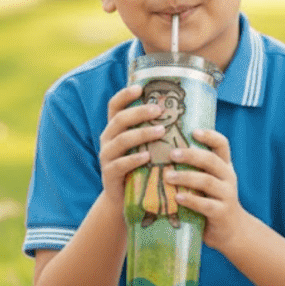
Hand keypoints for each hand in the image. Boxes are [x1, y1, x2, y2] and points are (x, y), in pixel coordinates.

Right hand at [98, 84, 164, 209]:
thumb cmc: (139, 166)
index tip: (140, 88)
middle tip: (159, 110)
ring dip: (142, 134)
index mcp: (114, 128)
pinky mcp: (109, 174)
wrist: (123, 198)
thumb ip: (151, 129)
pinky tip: (148, 157)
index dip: (124, 95)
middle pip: (119, 119)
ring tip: (161, 131)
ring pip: (121, 140)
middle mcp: (107, 139)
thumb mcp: (142, 145)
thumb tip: (178, 109)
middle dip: (139, 113)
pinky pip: (120, 164)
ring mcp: (106, 156)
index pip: (114, 105)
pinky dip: (134, 159)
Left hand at [164, 129, 248, 253]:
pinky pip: (206, 205)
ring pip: (207, 181)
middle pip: (211, 160)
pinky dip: (191, 200)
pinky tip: (177, 198)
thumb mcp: (209, 182)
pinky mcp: (222, 213)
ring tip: (168, 176)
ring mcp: (227, 195)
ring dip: (185, 177)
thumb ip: (196, 168)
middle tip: (171, 154)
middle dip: (191, 155)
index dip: (209, 135)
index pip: (222, 144)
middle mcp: (228, 177)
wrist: (232, 231)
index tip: (192, 131)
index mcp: (224, 166)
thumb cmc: (212, 201)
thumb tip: (163, 150)